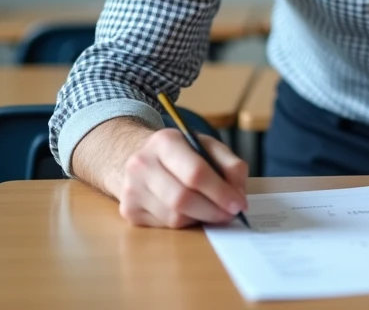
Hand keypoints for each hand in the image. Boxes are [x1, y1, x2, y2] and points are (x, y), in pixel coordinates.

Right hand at [112, 127, 247, 228]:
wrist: (141, 158)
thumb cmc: (182, 154)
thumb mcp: (208, 147)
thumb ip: (231, 165)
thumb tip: (239, 196)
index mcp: (164, 141)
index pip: (195, 172)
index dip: (220, 192)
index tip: (238, 204)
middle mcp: (142, 164)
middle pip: (182, 199)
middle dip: (212, 211)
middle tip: (229, 214)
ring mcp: (131, 189)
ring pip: (174, 217)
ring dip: (199, 218)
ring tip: (210, 210)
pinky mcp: (129, 210)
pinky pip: (164, 226)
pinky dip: (184, 223)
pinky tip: (189, 211)